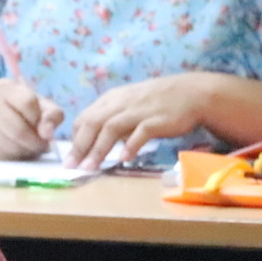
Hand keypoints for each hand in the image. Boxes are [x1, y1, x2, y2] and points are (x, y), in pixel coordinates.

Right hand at [0, 78, 63, 160]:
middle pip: (18, 130)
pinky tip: (18, 149)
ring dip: (27, 151)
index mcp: (4, 88)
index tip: (43, 126)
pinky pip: (3, 156)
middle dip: (36, 142)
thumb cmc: (22, 109)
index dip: (40, 119)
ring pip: (11, 146)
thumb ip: (52, 115)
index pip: (27, 103)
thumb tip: (47, 133)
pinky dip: (16, 156)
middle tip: (42, 145)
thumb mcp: (41, 104)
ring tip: (31, 146)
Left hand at [68, 73, 216, 169]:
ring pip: (111, 128)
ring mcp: (138, 110)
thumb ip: (111, 118)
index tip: (70, 156)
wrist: (191, 93)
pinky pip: (141, 132)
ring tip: (89, 167)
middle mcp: (121, 103)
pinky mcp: (157, 119)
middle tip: (70, 166)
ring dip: (98, 149)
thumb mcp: (128, 104)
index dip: (75, 137)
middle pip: (93, 123)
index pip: (85, 118)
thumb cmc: (157, 102)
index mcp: (111, 99)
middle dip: (79, 146)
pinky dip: (131, 145)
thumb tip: (94, 139)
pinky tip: (123, 159)